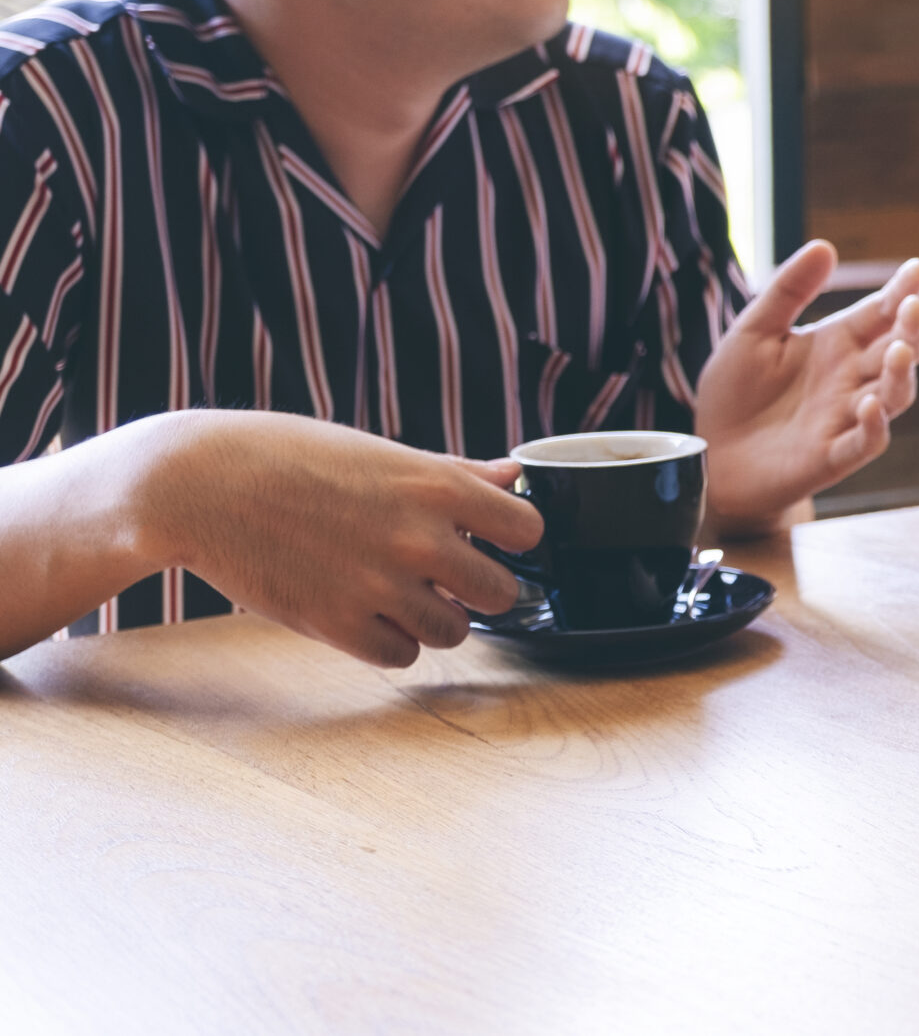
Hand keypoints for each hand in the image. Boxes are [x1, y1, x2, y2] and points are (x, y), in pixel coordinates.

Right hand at [133, 410, 541, 668]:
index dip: (513, 538)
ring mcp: (380, 586)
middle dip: (479, 587)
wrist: (201, 485)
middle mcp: (419, 539)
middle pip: (501, 593)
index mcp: (437, 486)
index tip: (491, 538)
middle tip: (446, 575)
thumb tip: (511, 476)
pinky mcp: (336, 625)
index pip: (527, 530)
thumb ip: (454, 472)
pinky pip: (400, 656)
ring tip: (399, 593)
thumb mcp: (381, 452)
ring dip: (434, 618)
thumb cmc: (290, 456)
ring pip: (454, 632)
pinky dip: (390, 641)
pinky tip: (366, 612)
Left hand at [693, 244, 918, 532]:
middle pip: (899, 350)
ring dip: (903, 374)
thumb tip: (825, 245)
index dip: (902, 291)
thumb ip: (788, 290)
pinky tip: (868, 405)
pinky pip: (866, 442)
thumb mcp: (753, 331)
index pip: (880, 312)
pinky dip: (874, 426)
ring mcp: (846, 418)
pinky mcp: (832, 456)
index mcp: (837, 344)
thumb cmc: (735, 393)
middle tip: (914, 306)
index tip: (918, 269)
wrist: (710, 456)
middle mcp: (851, 378)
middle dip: (913, 328)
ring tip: (900, 350)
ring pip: (895, 394)